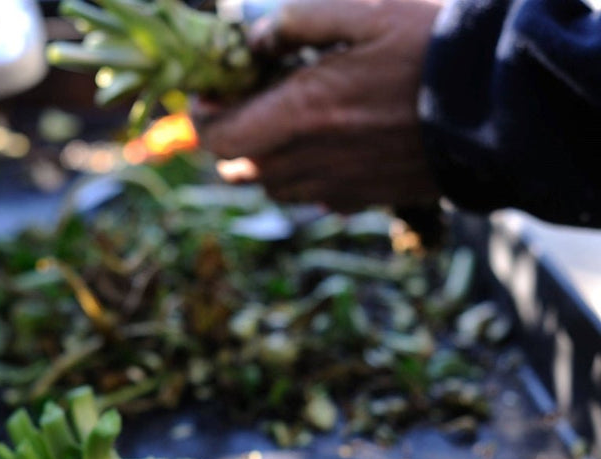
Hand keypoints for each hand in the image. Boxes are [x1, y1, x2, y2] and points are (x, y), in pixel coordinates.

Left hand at [193, 0, 443, 211]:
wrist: (496, 107)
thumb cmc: (432, 48)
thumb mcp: (365, 10)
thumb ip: (299, 20)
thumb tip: (255, 40)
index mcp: (302, 113)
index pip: (219, 137)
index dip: (203, 118)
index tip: (211, 92)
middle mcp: (310, 160)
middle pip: (239, 166)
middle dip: (232, 134)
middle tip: (249, 100)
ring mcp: (335, 186)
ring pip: (272, 186)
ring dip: (264, 158)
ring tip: (285, 122)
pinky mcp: (361, 198)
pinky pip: (312, 198)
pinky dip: (302, 176)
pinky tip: (326, 147)